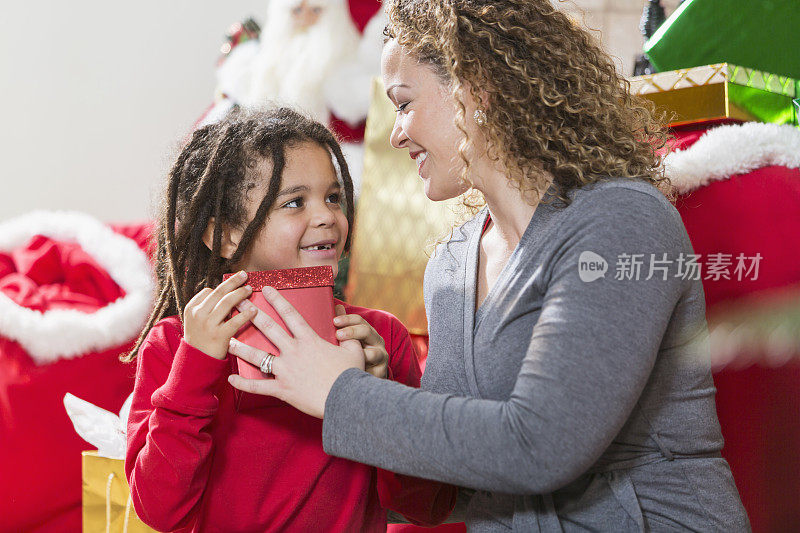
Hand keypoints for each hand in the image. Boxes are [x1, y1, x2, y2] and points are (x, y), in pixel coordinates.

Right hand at [183, 271, 255, 359]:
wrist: (198, 362)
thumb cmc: (201, 339)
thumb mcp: (195, 321)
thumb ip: (207, 307)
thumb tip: (228, 293)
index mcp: (191, 309)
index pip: (209, 291)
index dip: (223, 288)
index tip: (233, 286)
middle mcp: (198, 315)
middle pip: (219, 292)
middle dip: (233, 282)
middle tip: (245, 275)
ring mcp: (208, 325)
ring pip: (227, 302)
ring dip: (240, 293)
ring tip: (249, 289)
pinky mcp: (219, 336)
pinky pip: (235, 321)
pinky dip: (246, 314)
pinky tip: (254, 310)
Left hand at [227, 287, 364, 417]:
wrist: (346, 400)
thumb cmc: (351, 375)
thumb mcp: (354, 350)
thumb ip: (348, 334)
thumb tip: (344, 319)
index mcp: (309, 340)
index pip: (291, 314)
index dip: (278, 300)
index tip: (267, 288)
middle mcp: (294, 351)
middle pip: (268, 329)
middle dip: (251, 314)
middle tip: (238, 303)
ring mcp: (286, 371)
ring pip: (258, 356)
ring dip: (241, 348)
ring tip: (228, 341)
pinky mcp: (282, 390)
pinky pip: (259, 387)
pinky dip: (243, 384)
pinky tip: (231, 378)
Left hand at [334, 305, 388, 378]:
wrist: (367, 376)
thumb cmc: (355, 354)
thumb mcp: (348, 340)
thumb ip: (344, 325)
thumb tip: (337, 306)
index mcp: (367, 331)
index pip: (359, 321)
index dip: (347, 319)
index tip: (334, 321)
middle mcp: (376, 341)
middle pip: (367, 332)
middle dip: (352, 332)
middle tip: (338, 335)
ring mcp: (381, 356)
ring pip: (373, 353)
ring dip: (360, 354)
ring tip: (346, 356)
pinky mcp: (382, 371)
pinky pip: (373, 372)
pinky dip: (364, 370)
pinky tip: (352, 371)